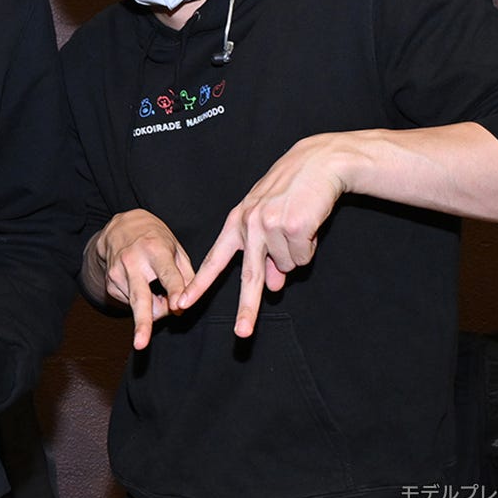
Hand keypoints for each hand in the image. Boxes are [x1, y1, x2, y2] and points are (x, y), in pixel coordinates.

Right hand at [91, 210, 194, 349]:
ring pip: (140, 308)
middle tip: (141, 345)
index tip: (178, 306)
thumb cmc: (155, 239)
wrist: (120, 228)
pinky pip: (132, 305)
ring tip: (157, 289)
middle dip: (142, 323)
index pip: (168, 275)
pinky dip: (144, 302)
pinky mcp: (110, 285)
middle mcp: (132, 262)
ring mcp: (118, 275)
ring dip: (156, 308)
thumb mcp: (177, 249)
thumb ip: (186, 277)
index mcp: (154, 249)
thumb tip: (181, 308)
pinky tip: (143, 285)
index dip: (175, 292)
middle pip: (140, 298)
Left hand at [178, 133, 347, 336]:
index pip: (213, 259)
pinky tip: (308, 223)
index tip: (182, 304)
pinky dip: (309, 247)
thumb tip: (273, 287)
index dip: (198, 284)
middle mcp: (247, 225)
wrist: (315, 163)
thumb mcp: (270, 221)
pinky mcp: (292, 226)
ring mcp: (269, 225)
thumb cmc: (290, 193)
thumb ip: (266, 255)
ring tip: (298, 225)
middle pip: (247, 276)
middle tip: (242, 334)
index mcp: (235, 223)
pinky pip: (303, 257)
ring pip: (287, 266)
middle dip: (246, 308)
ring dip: (297, 253)